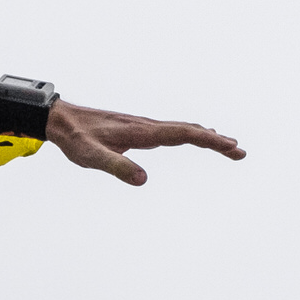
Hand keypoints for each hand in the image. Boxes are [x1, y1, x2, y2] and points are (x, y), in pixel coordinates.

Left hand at [0, 74, 244, 185]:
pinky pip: (171, 131)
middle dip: (216, 141)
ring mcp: (143, 127)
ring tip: (227, 145)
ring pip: (181, 129)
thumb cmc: (74, 139)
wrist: (59, 119)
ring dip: (206, 136)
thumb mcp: (91, 157)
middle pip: (189, 131)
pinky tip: (193, 137)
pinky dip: (190, 133)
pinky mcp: (136, 130)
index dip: (210, 141)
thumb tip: (143, 180)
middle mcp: (147, 126)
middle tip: (240, 152)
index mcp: (142, 132)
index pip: (184, 134)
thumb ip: (116, 167)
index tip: (232, 147)